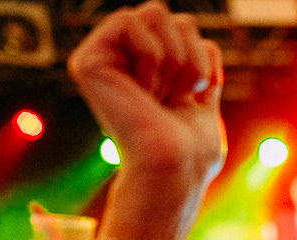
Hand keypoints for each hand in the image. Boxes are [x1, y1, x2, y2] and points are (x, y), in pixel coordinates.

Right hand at [66, 2, 224, 184]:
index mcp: (144, 69)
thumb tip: (208, 46)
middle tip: (172, 96)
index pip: (184, 27)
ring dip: (172, 57)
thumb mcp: (205, 100)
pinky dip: (149, 56)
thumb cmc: (192, 149)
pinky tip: (141, 90)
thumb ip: (201, 69)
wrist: (176, 167)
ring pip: (154, 11)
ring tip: (158, 95)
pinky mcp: (88, 61)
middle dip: (185, 54)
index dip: (198, 59)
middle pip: (165, 12)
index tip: (189, 98)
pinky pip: (129, 20)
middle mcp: (119, 59)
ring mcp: (102, 59)